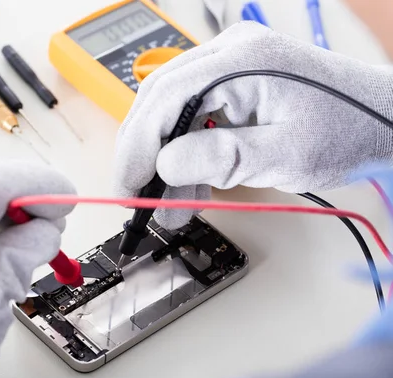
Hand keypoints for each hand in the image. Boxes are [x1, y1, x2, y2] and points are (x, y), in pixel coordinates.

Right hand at [113, 22, 392, 228]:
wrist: (380, 119)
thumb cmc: (347, 130)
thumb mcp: (286, 153)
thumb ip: (223, 157)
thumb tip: (165, 164)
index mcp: (242, 60)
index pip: (167, 98)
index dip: (138, 146)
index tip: (128, 187)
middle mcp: (229, 53)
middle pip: (159, 101)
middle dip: (143, 154)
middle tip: (137, 198)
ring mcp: (228, 65)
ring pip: (170, 112)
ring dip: (163, 161)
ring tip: (168, 207)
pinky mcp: (231, 83)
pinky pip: (190, 116)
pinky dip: (183, 154)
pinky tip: (186, 187)